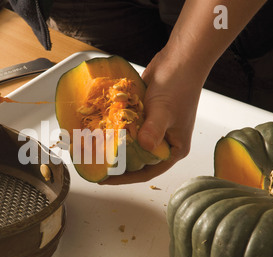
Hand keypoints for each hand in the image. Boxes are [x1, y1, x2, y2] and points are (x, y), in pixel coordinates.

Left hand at [100, 46, 204, 184]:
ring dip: (113, 147)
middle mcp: (163, 142)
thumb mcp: (164, 111)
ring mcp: (152, 129)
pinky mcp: (143, 117)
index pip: (147, 171)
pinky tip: (99, 132)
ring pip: (130, 145)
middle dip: (117, 163)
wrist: (179, 60)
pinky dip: (115, 130)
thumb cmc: (179, 86)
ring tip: (93, 152)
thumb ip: (153, 129)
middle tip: (95, 165)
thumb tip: (144, 145)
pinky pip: (127, 129)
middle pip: (136, 160)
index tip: (106, 179)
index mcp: (174, 149)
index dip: (126, 178)